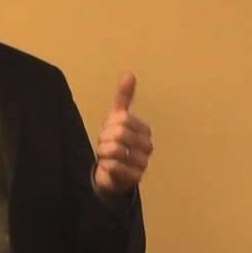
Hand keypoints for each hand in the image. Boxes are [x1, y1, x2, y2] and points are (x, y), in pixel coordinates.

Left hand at [94, 72, 153, 195]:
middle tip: (104, 146)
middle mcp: (148, 146)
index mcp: (144, 130)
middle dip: (104, 140)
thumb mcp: (116, 118)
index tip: (107, 132)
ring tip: (106, 156)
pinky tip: (107, 167)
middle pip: (118, 134)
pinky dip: (106, 166)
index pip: (122, 119)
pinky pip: (115, 166)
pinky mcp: (136, 178)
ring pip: (115, 150)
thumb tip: (129, 74)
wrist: (111, 173)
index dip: (108, 125)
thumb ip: (124, 97)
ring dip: (103, 153)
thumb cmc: (115, 143)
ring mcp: (143, 163)